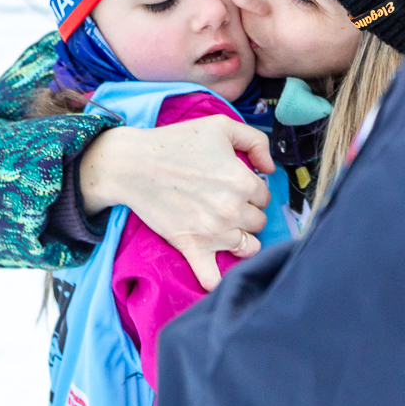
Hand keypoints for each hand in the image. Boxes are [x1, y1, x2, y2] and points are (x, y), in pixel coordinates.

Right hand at [78, 115, 274, 290]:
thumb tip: (271, 169)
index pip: (264, 196)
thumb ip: (256, 141)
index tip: (236, 185)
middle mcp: (232, 210)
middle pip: (258, 221)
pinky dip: (218, 280)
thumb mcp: (221, 125)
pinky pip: (212, 277)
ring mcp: (213, 232)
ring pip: (247, 246)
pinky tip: (220, 274)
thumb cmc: (177, 142)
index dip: (253, 190)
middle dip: (247, 212)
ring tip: (226, 226)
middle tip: (227, 202)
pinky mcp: (192, 247)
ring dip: (241, 238)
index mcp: (243, 181)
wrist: (134, 165)